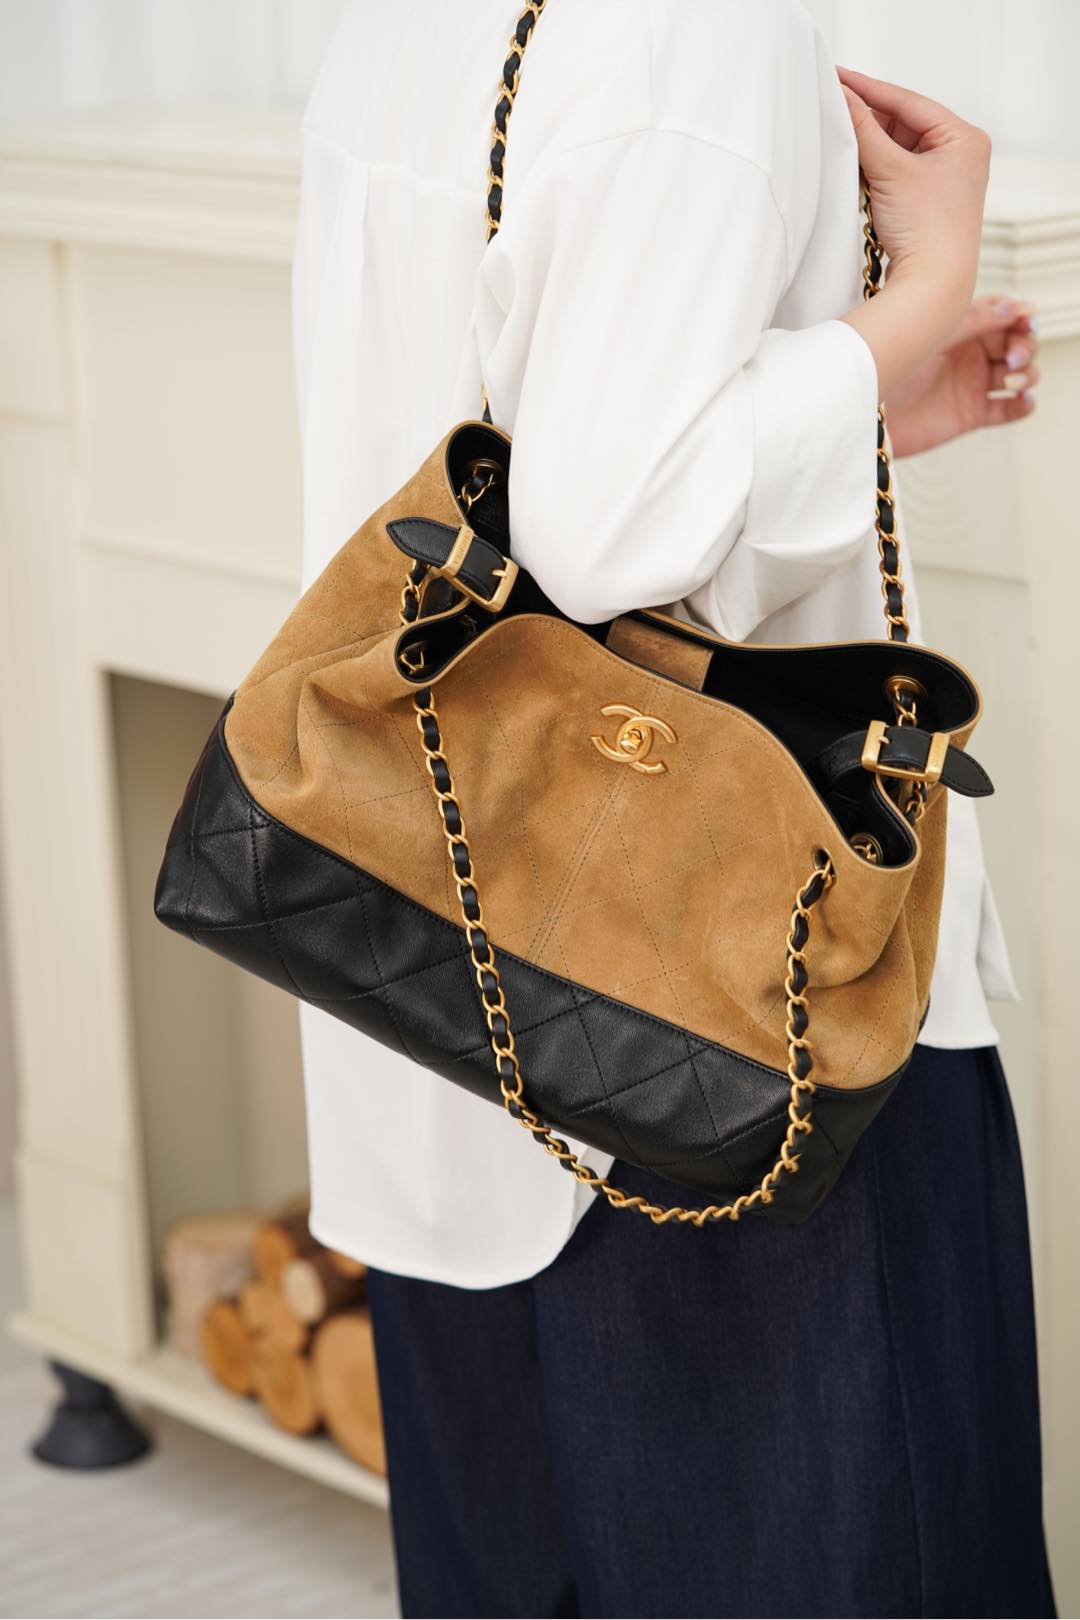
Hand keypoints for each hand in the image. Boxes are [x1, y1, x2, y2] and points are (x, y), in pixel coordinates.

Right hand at [837, 70, 992, 399]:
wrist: (932, 291)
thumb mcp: (891, 170)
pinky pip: (892, 175)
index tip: (836, 77)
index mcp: (964, 138)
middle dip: (865, 120)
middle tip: (828, 107)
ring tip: (834, 136)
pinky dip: (870, 171)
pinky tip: (849, 166)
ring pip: (893, 151)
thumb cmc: (927, 232)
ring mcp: (941, 182)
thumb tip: (841, 97)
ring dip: (865, 147)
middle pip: (901, 125)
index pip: (908, 102)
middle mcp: (958, 156)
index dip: (869, 89)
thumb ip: (863, 130)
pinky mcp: (923, 206)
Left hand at [886, 295, 1038, 457]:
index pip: (1007, 315)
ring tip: (1010, 380)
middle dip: (1026, 346)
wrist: (862, 407)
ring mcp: (973, 383)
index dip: (1022, 316)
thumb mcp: (937, 333)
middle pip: (1019, 343)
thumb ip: (977, 319)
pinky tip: (1021, 400)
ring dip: (1027, 374)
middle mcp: (972, 353)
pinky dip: (1023, 404)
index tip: (1026, 318)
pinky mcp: (971, 414)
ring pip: (1021, 374)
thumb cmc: (890, 362)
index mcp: (964, 326)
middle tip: (1013, 357)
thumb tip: (1020, 306)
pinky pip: (1010, 409)